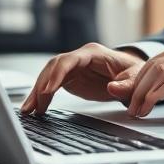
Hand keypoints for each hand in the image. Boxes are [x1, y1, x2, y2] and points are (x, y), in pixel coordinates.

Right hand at [20, 43, 145, 114]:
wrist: (132, 74)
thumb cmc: (133, 72)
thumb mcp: (136, 78)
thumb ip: (126, 84)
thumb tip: (113, 88)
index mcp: (93, 53)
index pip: (69, 60)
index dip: (57, 74)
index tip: (48, 90)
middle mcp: (79, 57)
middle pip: (54, 67)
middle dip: (41, 85)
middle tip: (32, 105)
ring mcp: (73, 67)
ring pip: (49, 76)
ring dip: (37, 92)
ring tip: (28, 110)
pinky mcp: (70, 78)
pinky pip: (52, 85)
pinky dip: (42, 96)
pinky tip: (35, 108)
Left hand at [107, 38, 163, 117]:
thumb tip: (154, 92)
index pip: (153, 62)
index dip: (136, 80)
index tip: (124, 96)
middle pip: (153, 66)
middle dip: (136, 89)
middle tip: (129, 108)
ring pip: (160, 72)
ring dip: (144, 93)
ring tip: (138, 110)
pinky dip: (159, 93)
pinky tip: (152, 104)